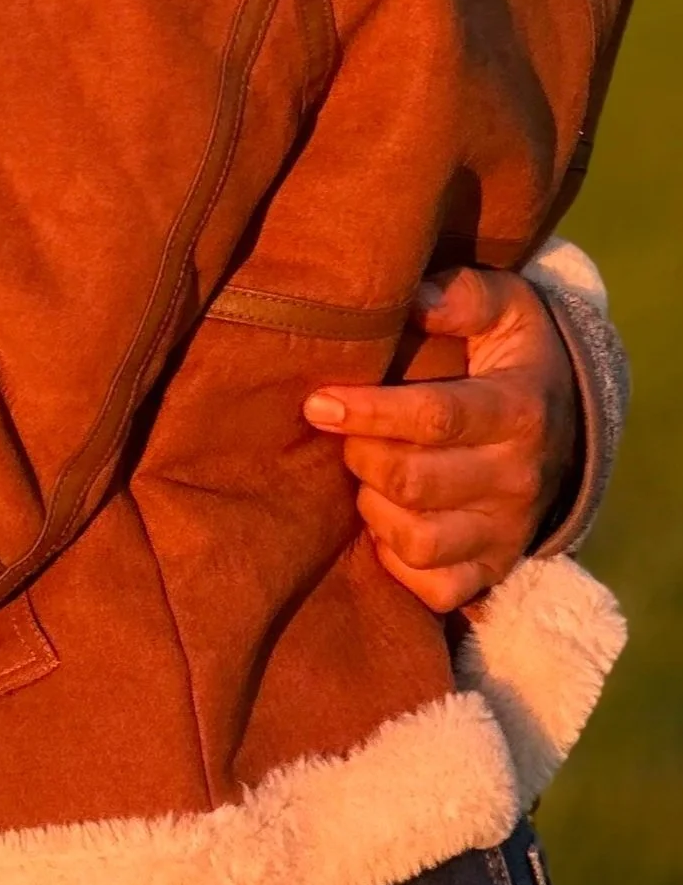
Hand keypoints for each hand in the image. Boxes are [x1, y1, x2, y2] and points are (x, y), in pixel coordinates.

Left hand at [303, 266, 577, 610]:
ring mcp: (508, 532)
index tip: (318, 402)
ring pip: (417, 542)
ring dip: (373, 509)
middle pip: (414, 483)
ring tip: (367, 475)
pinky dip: (398, 563)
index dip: (369, 412)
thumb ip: (461, 295)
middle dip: (360, 456)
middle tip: (342, 433)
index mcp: (517, 411)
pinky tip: (387, 524)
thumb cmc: (512, 355)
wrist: (566, 421)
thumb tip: (412, 297)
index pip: (436, 418)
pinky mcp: (495, 568)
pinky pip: (435, 589)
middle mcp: (517, 479)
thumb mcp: (505, 307)